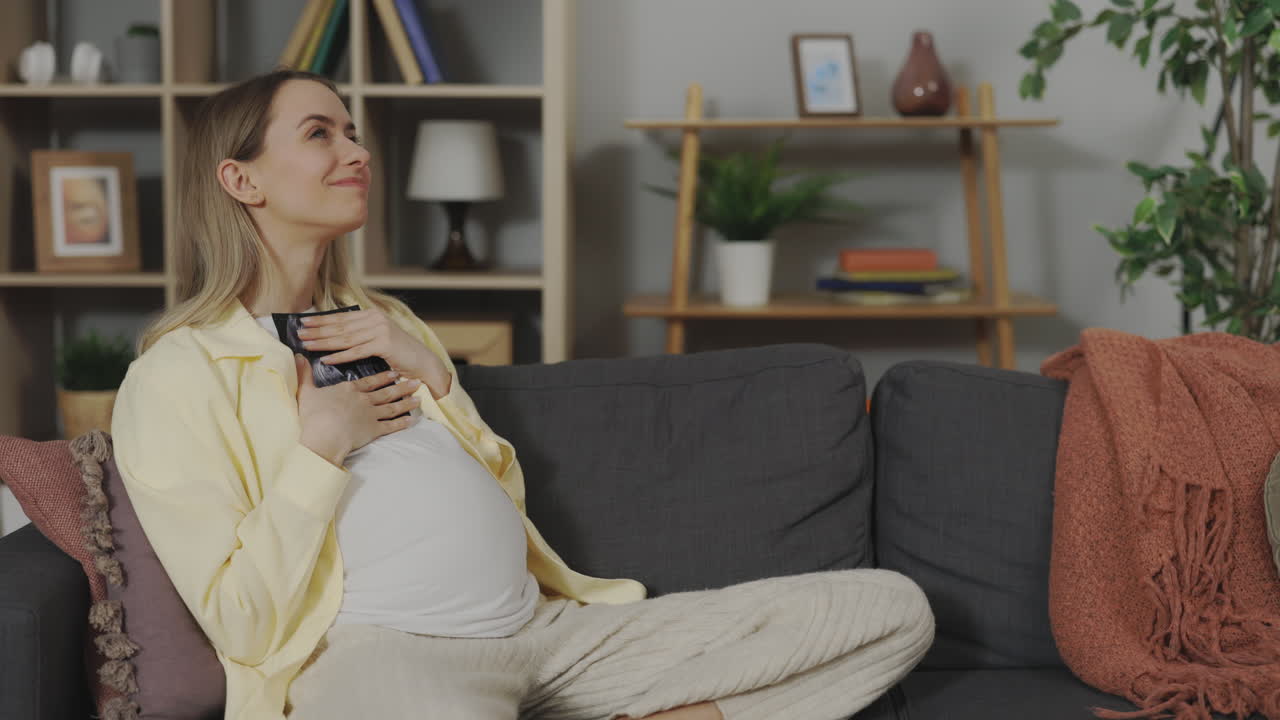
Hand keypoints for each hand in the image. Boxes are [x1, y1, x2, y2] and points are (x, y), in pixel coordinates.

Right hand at [294, 354, 420, 465]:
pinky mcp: (374, 430)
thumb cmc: (314, 415)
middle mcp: (364, 400)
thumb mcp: (307, 392)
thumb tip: (297, 357)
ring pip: (393, 406)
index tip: (394, 373)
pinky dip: (402, 423)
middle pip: (386, 392)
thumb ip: (304, 374)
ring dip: (406, 402)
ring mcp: (371, 415)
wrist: (324, 436)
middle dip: (402, 386)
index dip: (383, 377)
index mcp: (350, 390)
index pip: (370, 381)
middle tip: (415, 382)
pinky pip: (391, 426)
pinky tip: (411, 420)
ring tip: (418, 399)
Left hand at [297, 308, 450, 396]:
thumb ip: (359, 334)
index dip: (320, 320)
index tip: (303, 322)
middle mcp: (375, 319)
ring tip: (307, 344)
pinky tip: (326, 359)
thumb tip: (333, 335)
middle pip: (340, 326)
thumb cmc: (399, 354)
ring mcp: (380, 330)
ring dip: (324, 342)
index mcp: (371, 315)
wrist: (423, 363)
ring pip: (345, 338)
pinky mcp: (384, 344)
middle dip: (317, 330)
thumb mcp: (378, 339)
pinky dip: (340, 356)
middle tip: (299, 333)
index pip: (341, 318)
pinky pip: (356, 352)